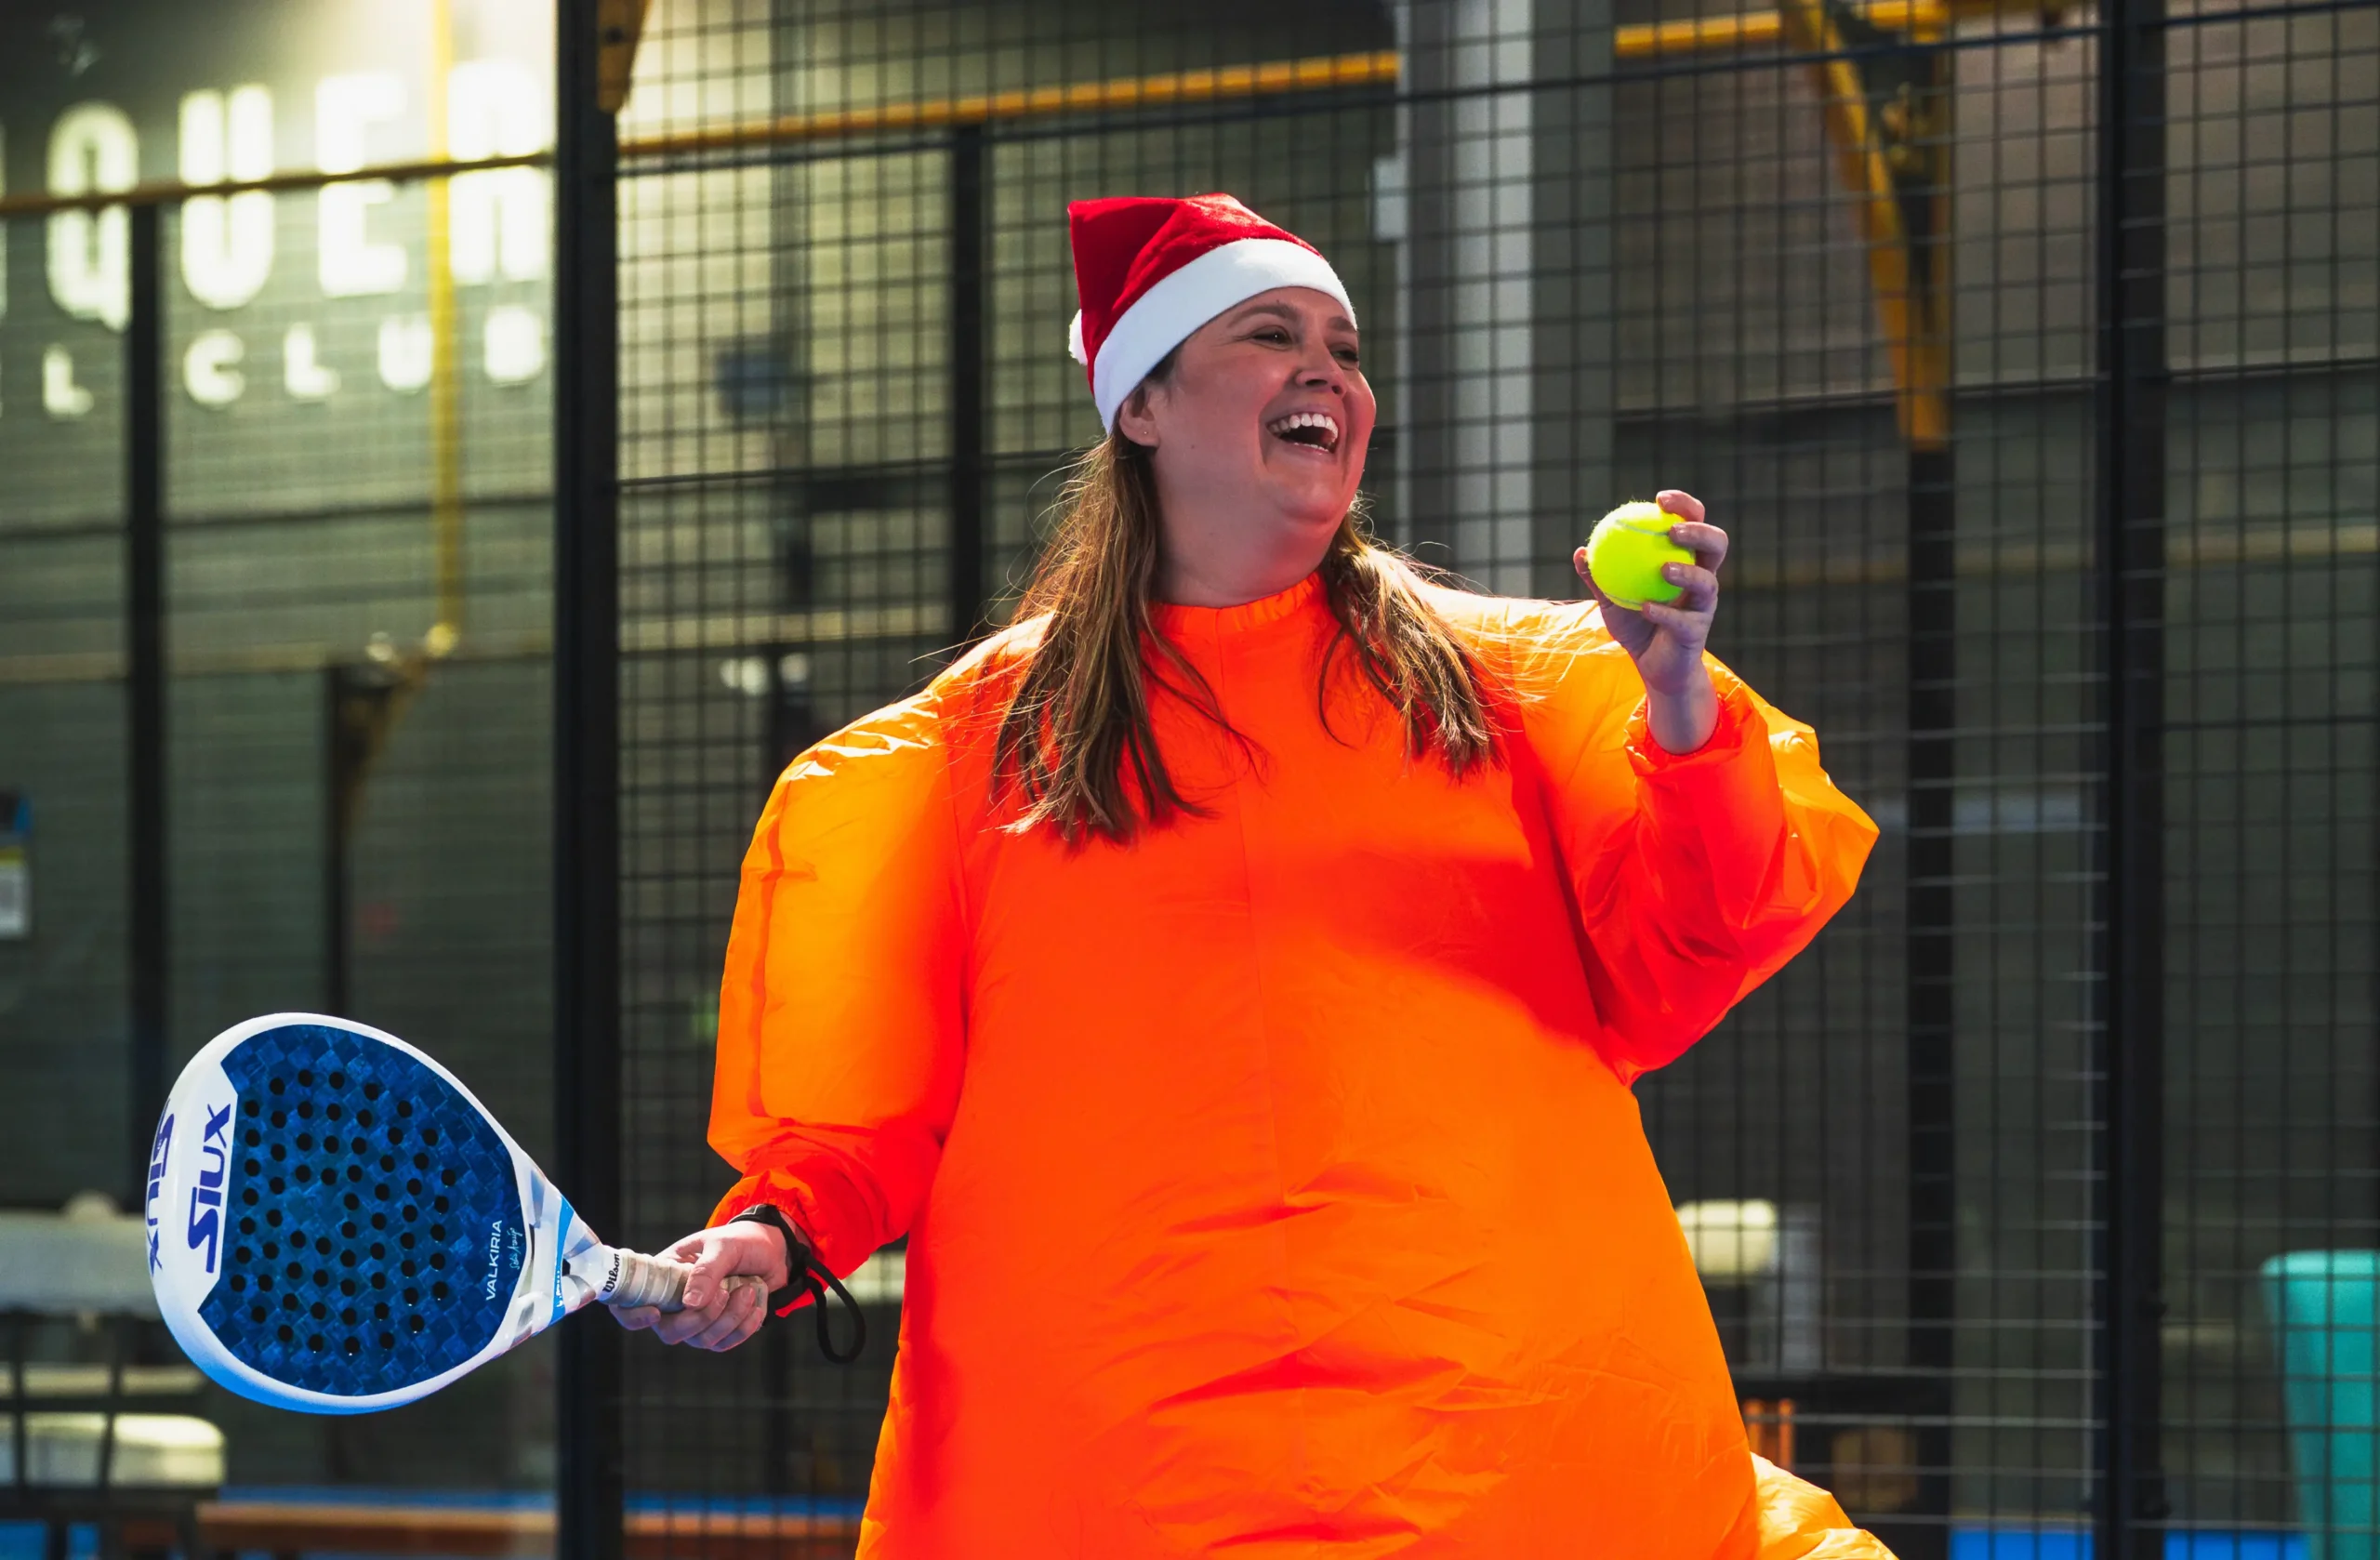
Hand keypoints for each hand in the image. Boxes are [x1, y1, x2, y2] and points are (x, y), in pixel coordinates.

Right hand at [608, 1220, 790, 1351]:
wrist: (773, 1250)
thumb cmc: (741, 1241)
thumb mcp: (724, 1246)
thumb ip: (706, 1271)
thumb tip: (689, 1304)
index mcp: (664, 1275)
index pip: (630, 1303)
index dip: (633, 1316)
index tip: (654, 1314)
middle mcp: (675, 1302)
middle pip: (670, 1331)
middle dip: (700, 1319)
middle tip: (726, 1292)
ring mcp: (698, 1319)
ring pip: (701, 1340)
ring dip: (729, 1319)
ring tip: (748, 1290)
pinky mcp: (721, 1329)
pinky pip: (725, 1342)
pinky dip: (744, 1327)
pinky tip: (756, 1306)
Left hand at [1573, 489, 1726, 751]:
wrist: (1652, 666)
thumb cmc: (1636, 624)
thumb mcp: (1611, 598)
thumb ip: (1599, 575)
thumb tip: (1580, 551)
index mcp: (1687, 560)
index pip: (1693, 523)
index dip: (1684, 505)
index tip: (1659, 498)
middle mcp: (1703, 578)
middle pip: (1716, 544)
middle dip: (1699, 530)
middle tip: (1672, 528)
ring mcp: (1704, 606)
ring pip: (1708, 581)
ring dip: (1687, 572)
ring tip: (1663, 568)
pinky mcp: (1698, 632)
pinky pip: (1683, 620)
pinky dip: (1664, 612)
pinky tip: (1646, 607)